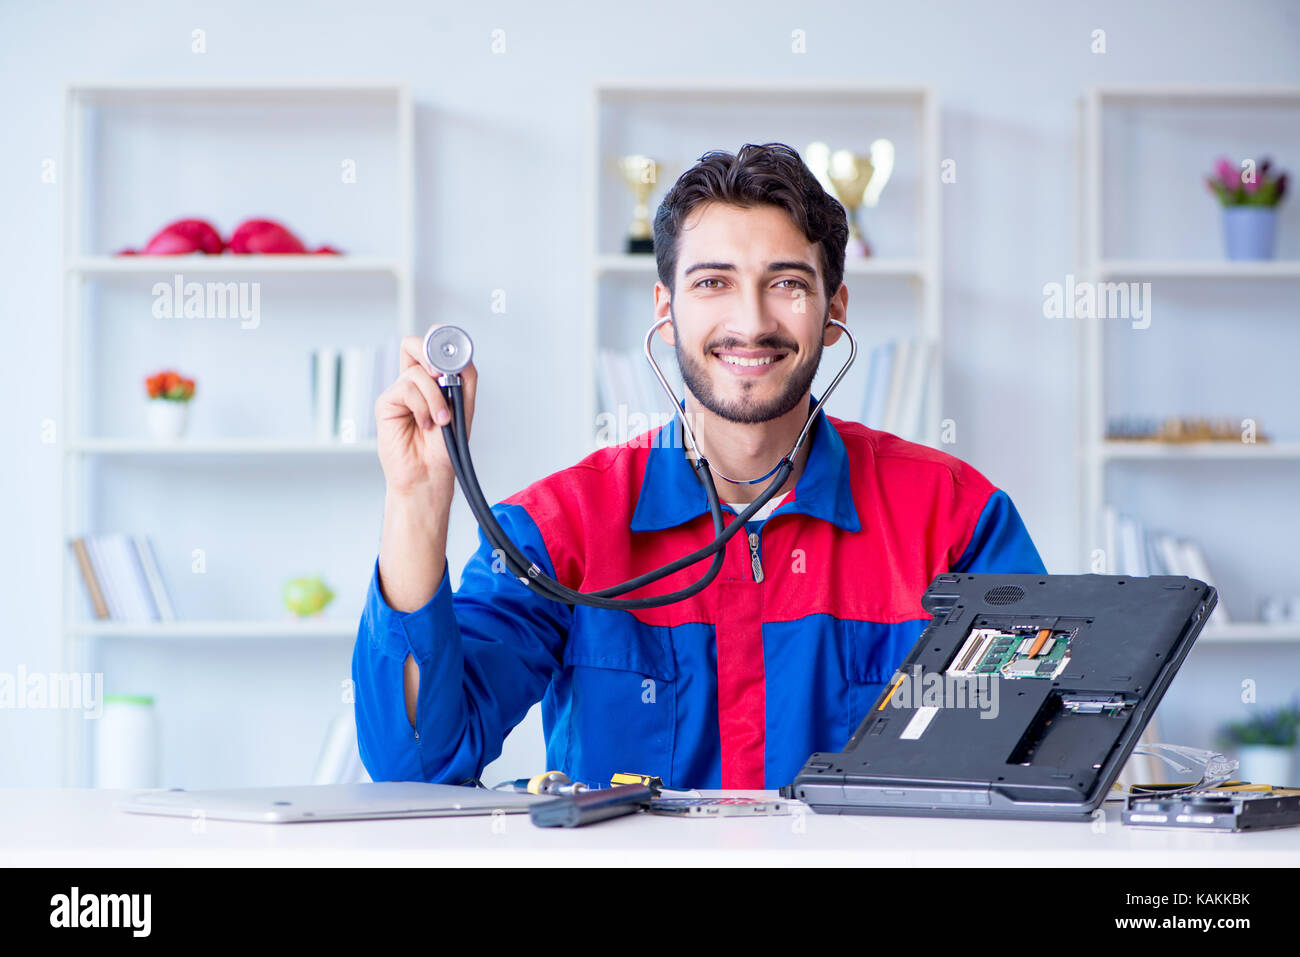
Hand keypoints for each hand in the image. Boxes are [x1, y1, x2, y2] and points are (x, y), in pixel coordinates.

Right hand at [374, 325, 477, 496]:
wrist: (430, 474)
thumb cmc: (445, 447)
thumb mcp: (463, 407)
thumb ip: (464, 378)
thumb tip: (458, 355)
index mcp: (433, 381)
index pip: (432, 347)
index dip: (441, 340)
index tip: (454, 350)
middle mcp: (414, 383)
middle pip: (413, 344)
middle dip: (432, 353)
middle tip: (443, 375)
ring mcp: (399, 392)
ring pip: (418, 372)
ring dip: (435, 397)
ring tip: (440, 420)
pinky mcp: (386, 403)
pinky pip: (407, 388)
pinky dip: (422, 406)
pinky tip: (425, 424)